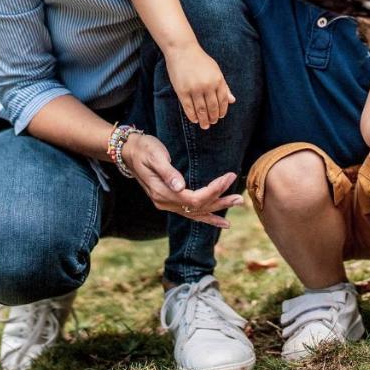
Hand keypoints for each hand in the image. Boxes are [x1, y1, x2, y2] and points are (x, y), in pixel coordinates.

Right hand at [118, 132, 241, 227]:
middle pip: (198, 207)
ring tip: (237, 204)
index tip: (228, 177)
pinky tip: (220, 220)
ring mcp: (167, 204)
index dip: (213, 190)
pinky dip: (207, 217)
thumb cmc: (143, 149)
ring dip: (217, 209)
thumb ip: (168, 172)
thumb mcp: (155, 156)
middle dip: (220, 201)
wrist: (129, 151)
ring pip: (196, 212)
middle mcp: (165, 202)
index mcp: (162, 192)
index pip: (194, 198)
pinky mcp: (170, 201)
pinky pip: (191, 213)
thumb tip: (180, 186)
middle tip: (239, 197)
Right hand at [164, 44, 234, 129]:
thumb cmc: (200, 60)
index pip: (223, 100)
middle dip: (213, 117)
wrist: (182, 50)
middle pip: (212, 107)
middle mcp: (207, 86)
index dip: (222, 110)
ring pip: (201, 110)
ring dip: (204, 120)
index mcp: (218, 80)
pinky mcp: (182, 91)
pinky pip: (188, 107)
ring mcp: (194, 89)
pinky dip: (192, 116)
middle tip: (212, 123)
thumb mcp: (216, 70)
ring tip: (204, 125)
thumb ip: (224, 86)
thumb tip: (232, 100)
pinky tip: (194, 120)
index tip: (220, 116)